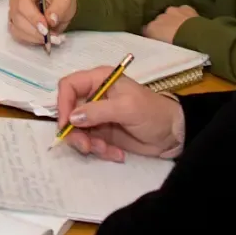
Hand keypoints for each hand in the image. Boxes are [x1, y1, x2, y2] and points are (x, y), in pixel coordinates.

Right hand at [9, 0, 76, 45]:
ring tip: (51, 40)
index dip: (33, 17)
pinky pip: (18, 36)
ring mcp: (13, 15)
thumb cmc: (59, 2)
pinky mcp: (14, 26)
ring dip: (34, 38)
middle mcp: (15, 1)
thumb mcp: (65, 1)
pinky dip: (31, 41)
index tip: (46, 28)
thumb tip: (51, 20)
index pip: (23, 4)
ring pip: (17, 30)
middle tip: (53, 38)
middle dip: (36, 32)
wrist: (57, 8)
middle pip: (19, 19)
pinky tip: (43, 40)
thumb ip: (59, 8)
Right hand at [55, 66, 186, 162]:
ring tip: (107, 151)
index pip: (69, 86)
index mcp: (99, 80)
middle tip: (87, 146)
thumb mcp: (127, 108)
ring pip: (77, 131)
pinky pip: (90, 143)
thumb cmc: (152, 112)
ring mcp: (97, 117)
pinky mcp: (102, 134)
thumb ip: (98, 111)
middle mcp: (94, 96)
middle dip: (75, 132)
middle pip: (69, 112)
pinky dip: (100, 151)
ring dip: (89, 144)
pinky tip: (117, 154)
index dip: (63, 104)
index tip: (66, 124)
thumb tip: (72, 118)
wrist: (173, 134)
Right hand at [144, 4, 198, 43]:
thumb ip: (156, 43)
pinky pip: (183, 10)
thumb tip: (155, 41)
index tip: (157, 40)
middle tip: (171, 36)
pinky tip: (189, 21)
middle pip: (159, 21)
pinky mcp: (185, 8)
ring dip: (173, 19)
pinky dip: (185, 15)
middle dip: (164, 26)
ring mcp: (172, 11)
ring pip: (170, 14)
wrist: (194, 38)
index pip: (146, 30)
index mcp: (151, 28)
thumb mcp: (162, 50)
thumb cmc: (176, 47)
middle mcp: (159, 17)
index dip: (152, 35)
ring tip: (181, 28)